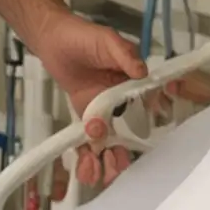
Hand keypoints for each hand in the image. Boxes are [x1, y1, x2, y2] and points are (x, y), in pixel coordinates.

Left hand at [32, 11, 146, 186]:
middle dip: (127, 151)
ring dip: (109, 159)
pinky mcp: (85, 116)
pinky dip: (89, 155)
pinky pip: (90, 139)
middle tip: (120, 164)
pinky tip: (86, 166)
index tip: (156, 129)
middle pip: (131, 130)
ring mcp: (103, 109)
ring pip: (111, 140)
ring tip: (103, 173)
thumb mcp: (108, 40)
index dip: (157, 116)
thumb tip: (142, 71)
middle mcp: (122, 98)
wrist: (52, 40)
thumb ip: (125, 55)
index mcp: (134, 80)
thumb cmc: (83, 36)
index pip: (152, 100)